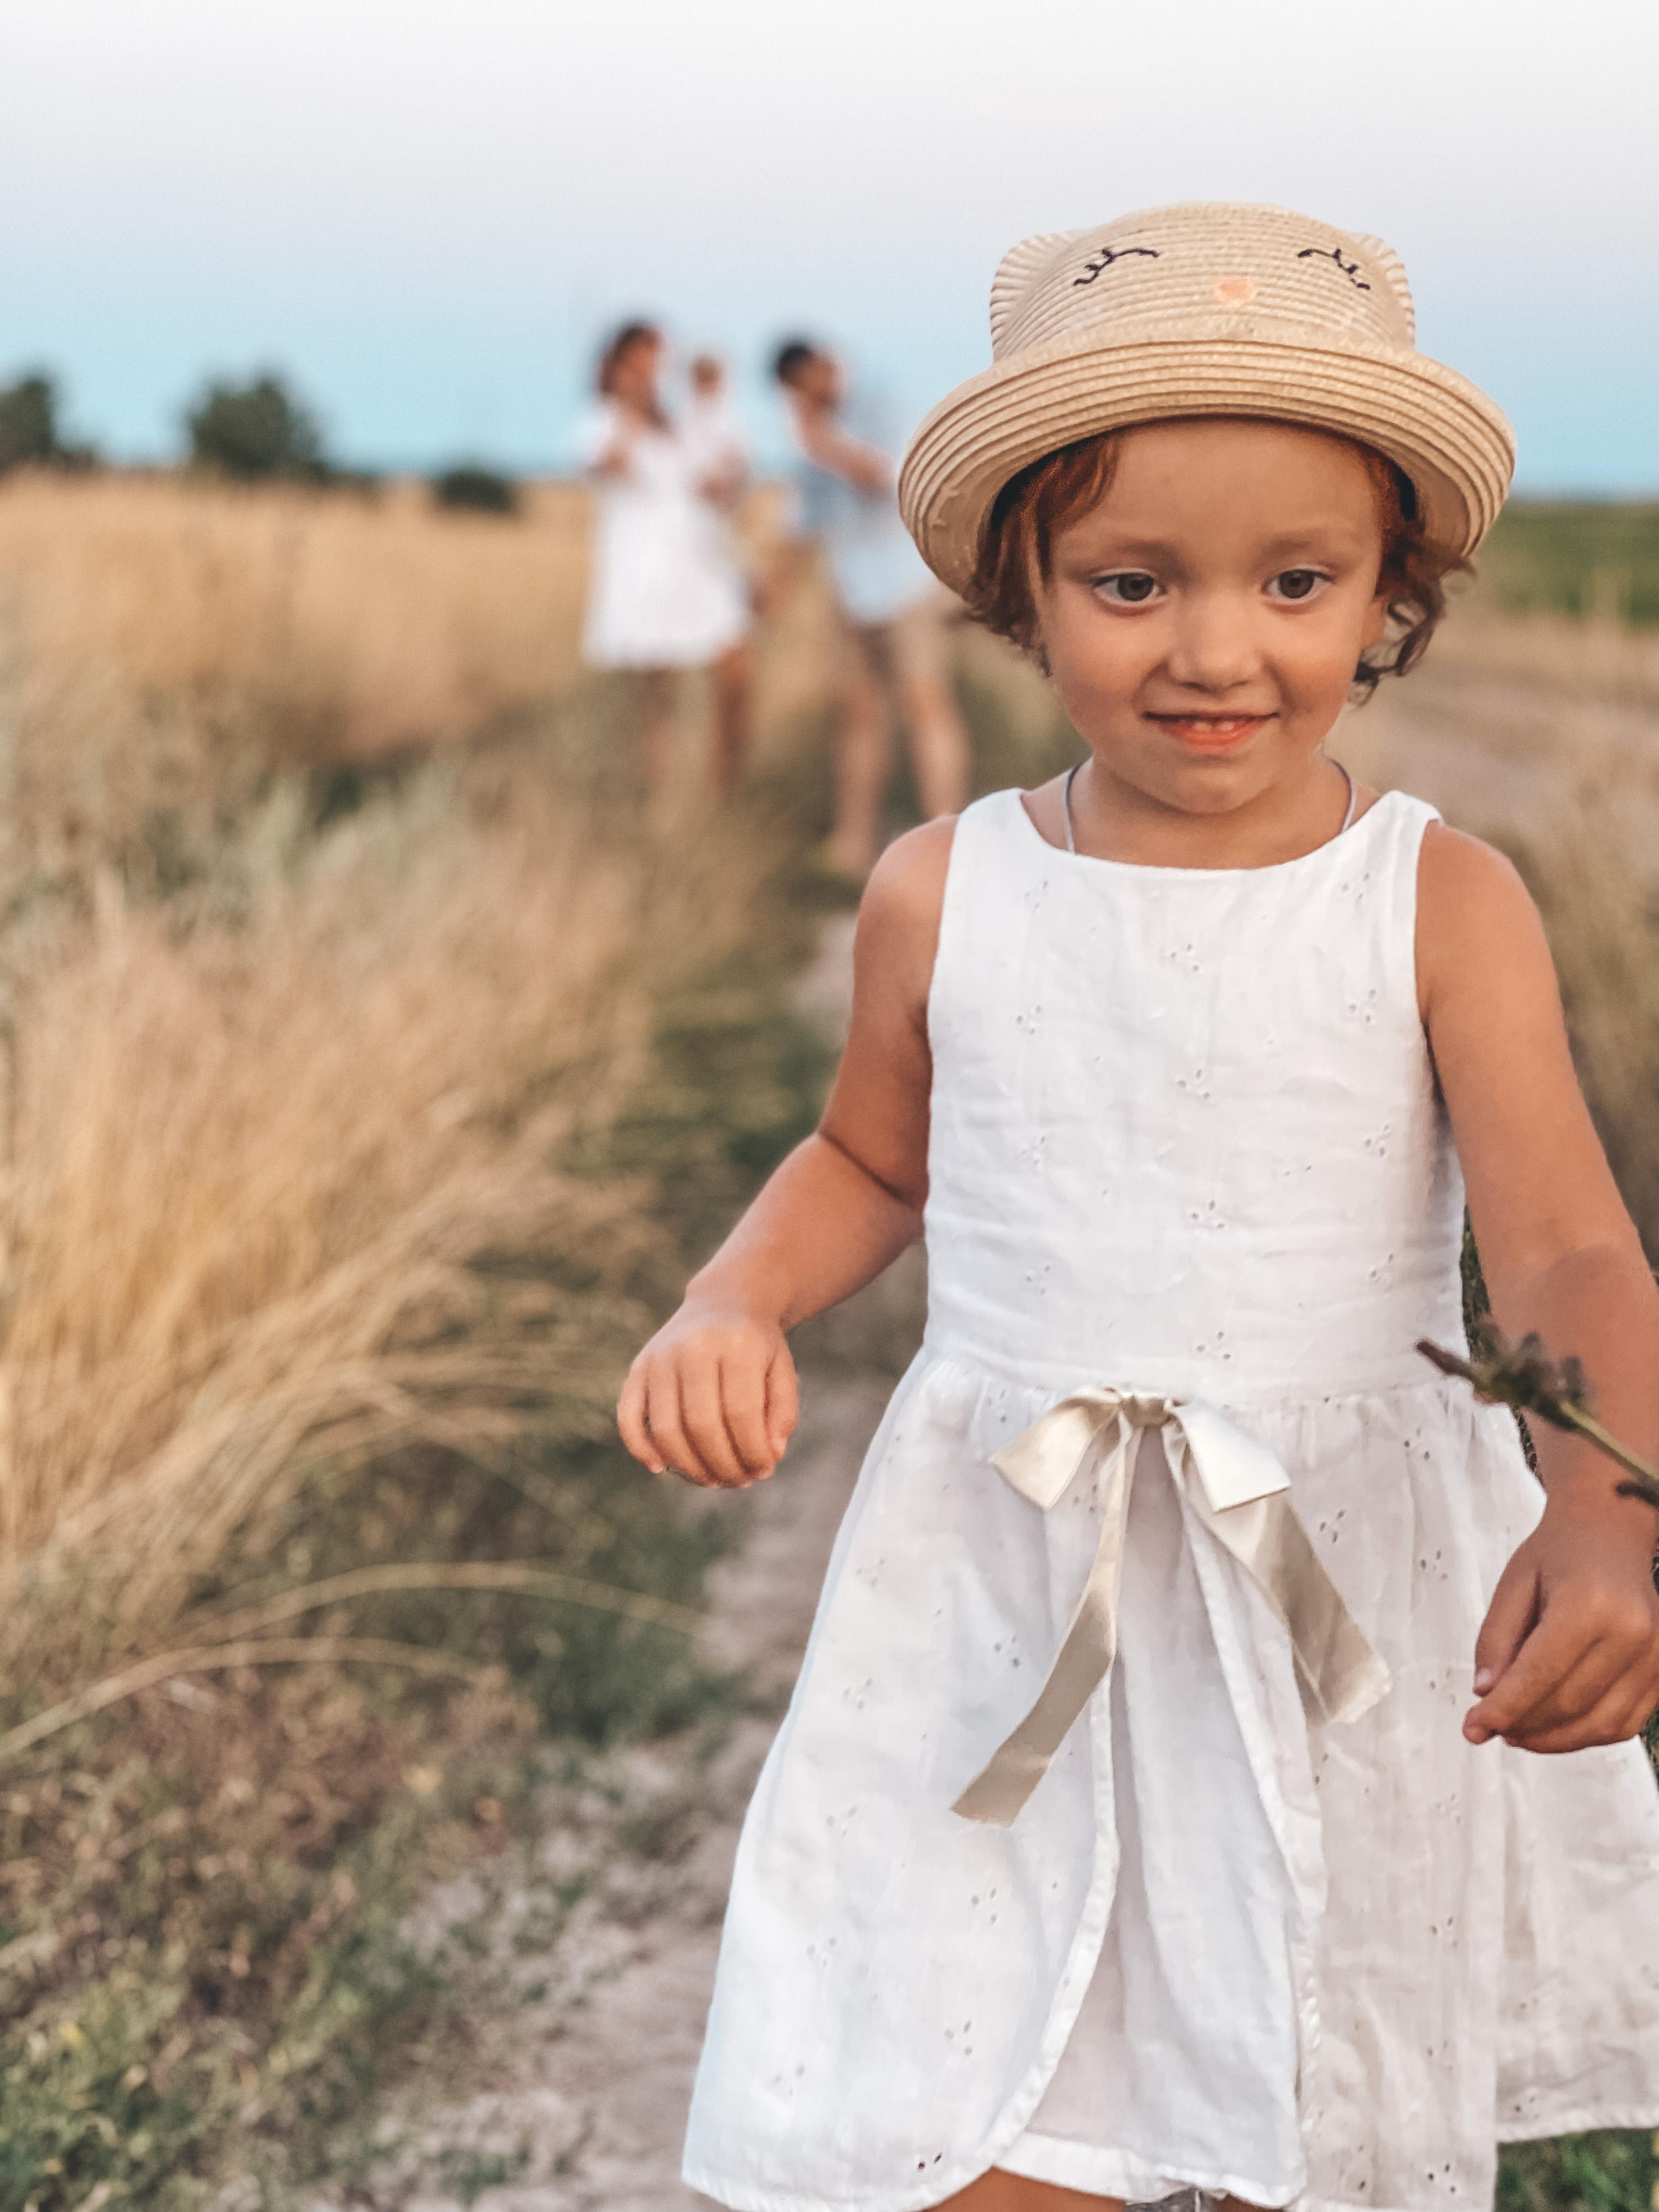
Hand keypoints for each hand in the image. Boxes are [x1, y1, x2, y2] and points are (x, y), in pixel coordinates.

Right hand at [616, 1297, 798, 1489]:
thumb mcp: (782, 1371)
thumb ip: (782, 1413)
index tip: (765, 1470)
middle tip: (739, 1481)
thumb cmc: (758, 1346)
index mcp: (736, 1344)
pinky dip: (640, 1447)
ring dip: (689, 1467)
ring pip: (665, 1429)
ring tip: (713, 1480)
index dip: (752, 1451)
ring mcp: (660, 1357)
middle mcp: (693, 1347)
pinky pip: (629, 1416)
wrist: (724, 1301)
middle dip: (723, 1465)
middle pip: (701, 1425)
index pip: (741, 1413)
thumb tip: (769, 1457)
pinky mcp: (639, 1367)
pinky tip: (661, 1468)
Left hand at [1465, 1495, 1658, 1751]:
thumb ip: (1495, 1640)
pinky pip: (1625, 1723)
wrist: (1610, 1531)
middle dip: (1524, 1725)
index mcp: (1589, 1603)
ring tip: (1517, 1732)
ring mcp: (1655, 1654)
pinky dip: (1586, 1735)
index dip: (1503, 1709)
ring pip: (1600, 1724)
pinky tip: (1552, 1727)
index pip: (1540, 1674)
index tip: (1471, 1728)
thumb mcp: (1513, 1583)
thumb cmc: (1557, 1554)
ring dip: (1553, 1739)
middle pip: (1570, 1704)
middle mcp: (1631, 1631)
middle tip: (1489, 1729)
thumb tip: (1485, 1694)